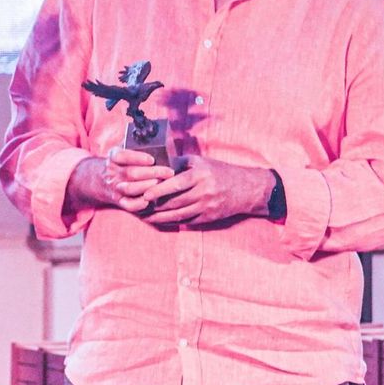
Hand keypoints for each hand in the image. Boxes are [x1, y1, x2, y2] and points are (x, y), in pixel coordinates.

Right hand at [65, 147, 175, 213]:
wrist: (99, 180)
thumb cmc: (119, 163)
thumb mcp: (121, 150)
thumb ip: (133, 144)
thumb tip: (154, 134)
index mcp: (113, 157)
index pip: (121, 156)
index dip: (137, 158)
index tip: (152, 159)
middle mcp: (112, 172)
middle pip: (131, 173)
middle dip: (152, 173)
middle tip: (169, 172)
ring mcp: (114, 187)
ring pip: (130, 189)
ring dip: (148, 186)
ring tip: (162, 183)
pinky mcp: (118, 200)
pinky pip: (128, 205)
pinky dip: (140, 203)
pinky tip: (151, 199)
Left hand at [138, 156, 272, 225]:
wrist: (246, 189)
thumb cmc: (220, 172)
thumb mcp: (202, 162)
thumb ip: (180, 163)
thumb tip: (156, 166)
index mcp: (201, 175)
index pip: (176, 184)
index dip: (159, 190)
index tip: (144, 194)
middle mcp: (204, 192)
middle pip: (175, 202)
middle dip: (155, 206)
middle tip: (137, 207)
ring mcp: (207, 207)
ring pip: (179, 214)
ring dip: (160, 217)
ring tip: (144, 217)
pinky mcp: (209, 218)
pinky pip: (186, 222)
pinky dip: (171, 222)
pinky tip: (159, 221)